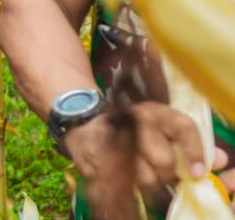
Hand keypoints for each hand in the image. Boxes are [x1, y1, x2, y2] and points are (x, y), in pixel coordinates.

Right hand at [66, 101, 210, 216]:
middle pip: (163, 160)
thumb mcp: (163, 127)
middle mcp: (136, 121)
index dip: (194, 151)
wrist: (84, 120)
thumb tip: (221, 160)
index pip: (183, 128)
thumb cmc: (133, 127)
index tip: (198, 174)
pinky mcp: (98, 157)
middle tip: (160, 170)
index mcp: (156, 113)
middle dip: (164, 173)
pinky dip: (126, 193)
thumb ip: (193, 144)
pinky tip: (125, 188)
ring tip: (139, 172)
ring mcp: (115, 139)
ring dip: (146, 182)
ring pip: (144, 178)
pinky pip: (121, 186)